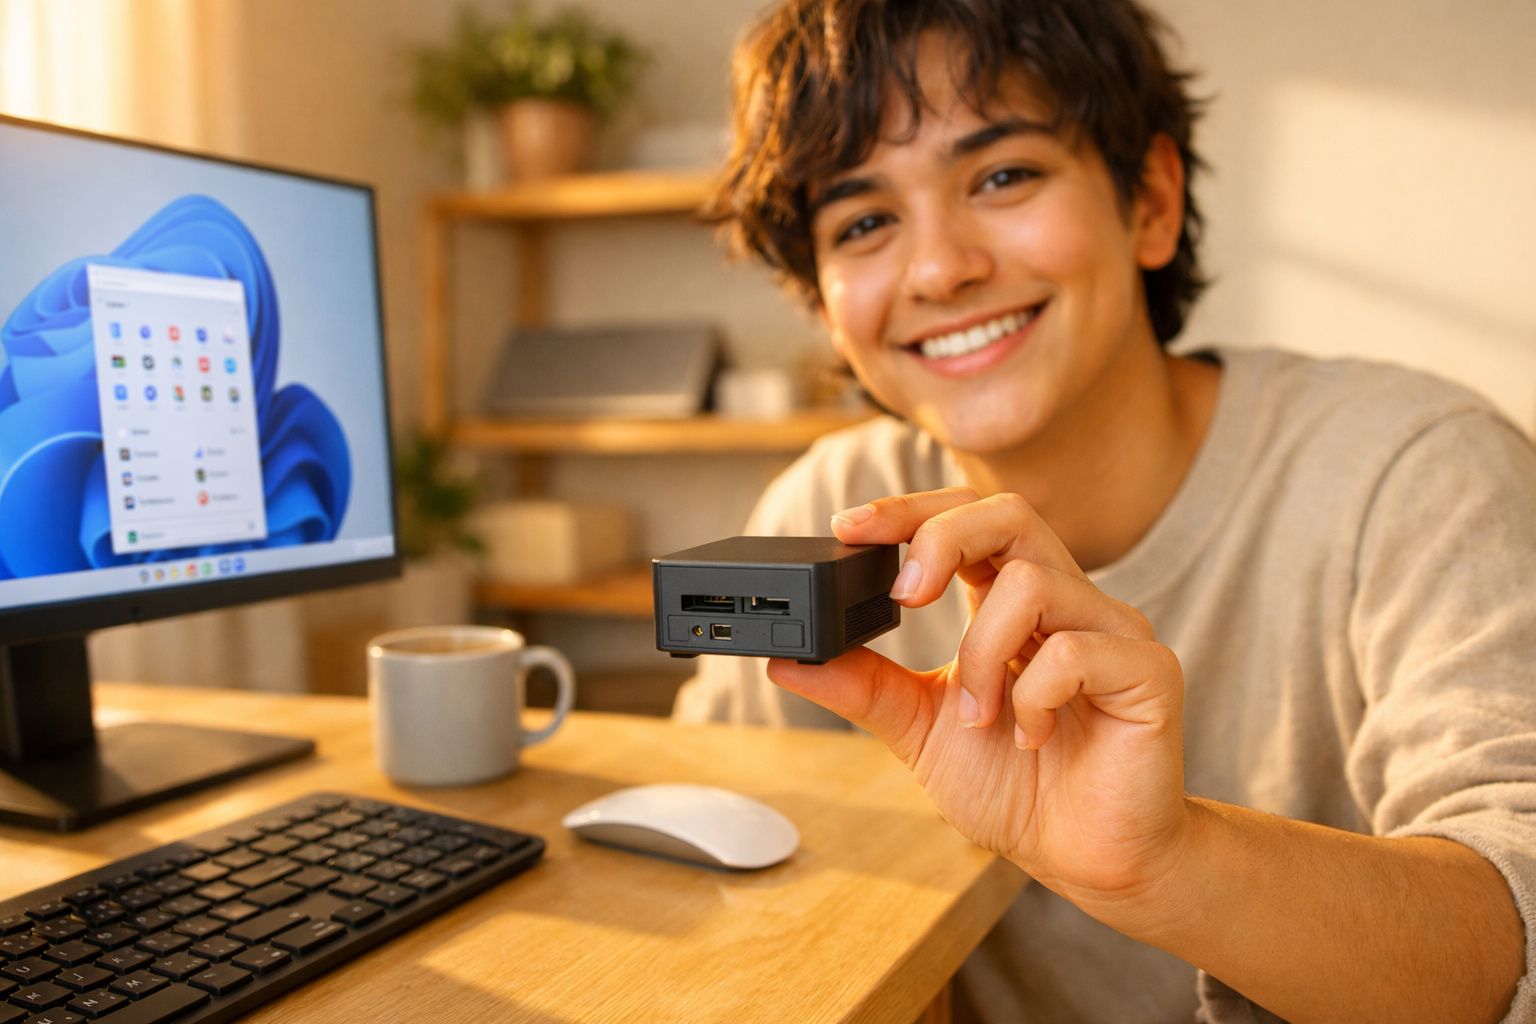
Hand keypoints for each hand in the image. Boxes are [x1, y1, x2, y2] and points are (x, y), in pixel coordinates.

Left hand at [768, 488, 1190, 918]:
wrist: (1086, 861)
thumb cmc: (1018, 790)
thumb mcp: (921, 730)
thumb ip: (864, 686)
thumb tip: (788, 659)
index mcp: (1011, 603)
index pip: (966, 518)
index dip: (909, 510)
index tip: (848, 528)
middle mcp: (1066, 601)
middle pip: (1008, 511)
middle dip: (942, 538)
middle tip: (903, 595)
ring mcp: (1112, 630)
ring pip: (1033, 582)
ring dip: (981, 654)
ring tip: (979, 719)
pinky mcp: (1149, 672)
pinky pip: (1076, 651)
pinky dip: (1033, 697)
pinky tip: (1031, 739)